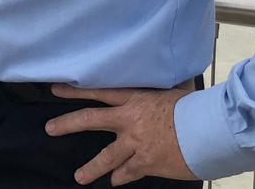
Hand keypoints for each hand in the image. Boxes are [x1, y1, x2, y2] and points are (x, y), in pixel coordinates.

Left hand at [45, 84, 196, 185]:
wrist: (205, 131)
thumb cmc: (192, 107)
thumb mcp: (171, 91)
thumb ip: (158, 90)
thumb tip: (163, 76)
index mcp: (134, 98)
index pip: (99, 91)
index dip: (76, 91)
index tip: (56, 89)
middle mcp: (129, 120)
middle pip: (91, 119)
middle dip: (68, 123)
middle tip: (49, 128)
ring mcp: (135, 143)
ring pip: (106, 157)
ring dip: (90, 168)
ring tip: (78, 177)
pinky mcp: (145, 163)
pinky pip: (127, 173)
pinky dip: (121, 177)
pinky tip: (115, 181)